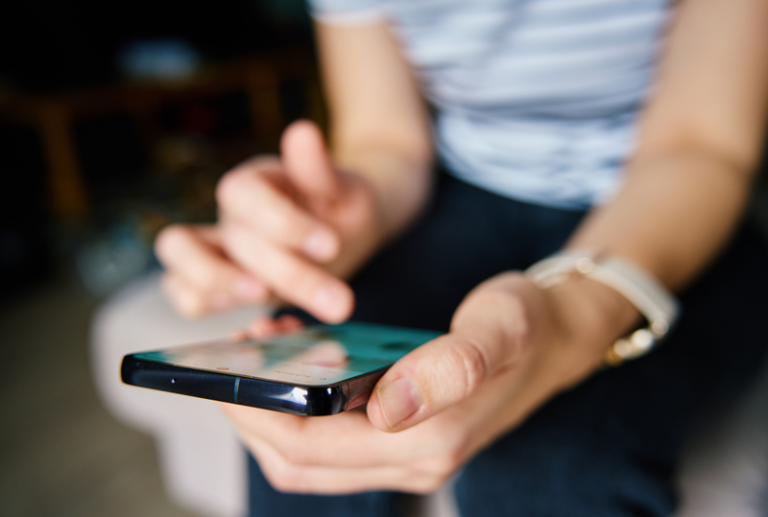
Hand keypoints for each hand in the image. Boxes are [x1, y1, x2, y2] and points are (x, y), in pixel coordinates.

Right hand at [155, 120, 385, 320]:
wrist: (344, 228)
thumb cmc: (341, 204)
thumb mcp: (344, 187)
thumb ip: (320, 170)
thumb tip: (303, 132)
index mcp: (255, 182)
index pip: (244, 193)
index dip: (283, 222)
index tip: (330, 246)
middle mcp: (229, 216)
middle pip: (233, 239)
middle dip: (287, 272)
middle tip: (336, 301)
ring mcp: (217, 251)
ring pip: (178, 261)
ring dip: (218, 285)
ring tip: (268, 301)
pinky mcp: (218, 286)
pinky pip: (185, 296)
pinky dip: (207, 309)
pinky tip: (261, 321)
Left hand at [221, 273, 636, 493]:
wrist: (558, 337)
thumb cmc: (526, 324)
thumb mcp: (498, 329)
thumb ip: (452, 367)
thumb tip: (388, 407)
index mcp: (429, 441)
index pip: (313, 446)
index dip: (258, 415)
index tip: (225, 373)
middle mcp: (413, 462)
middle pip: (301, 462)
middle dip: (253, 417)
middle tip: (229, 363)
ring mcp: (408, 456)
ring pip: (312, 458)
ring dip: (273, 416)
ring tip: (258, 357)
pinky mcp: (404, 440)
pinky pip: (333, 442)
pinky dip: (301, 413)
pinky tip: (298, 363)